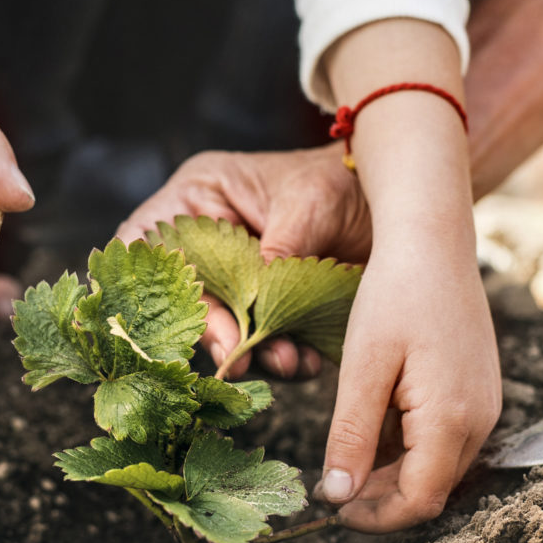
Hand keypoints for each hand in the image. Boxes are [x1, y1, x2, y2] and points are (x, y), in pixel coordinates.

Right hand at [116, 146, 368, 377]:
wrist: (396, 205)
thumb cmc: (341, 180)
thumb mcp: (306, 204)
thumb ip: (277, 251)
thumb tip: (255, 305)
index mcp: (199, 200)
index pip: (146, 240)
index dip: (153, 282)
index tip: (184, 316)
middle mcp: (209, 243)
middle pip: (185, 296)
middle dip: (214, 331)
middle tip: (238, 357)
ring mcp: (239, 281)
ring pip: (227, 328)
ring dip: (254, 351)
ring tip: (287, 359)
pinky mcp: (270, 310)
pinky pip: (265, 343)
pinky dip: (284, 358)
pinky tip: (306, 361)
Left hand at [324, 220, 499, 531]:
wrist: (433, 239)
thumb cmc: (394, 295)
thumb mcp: (363, 368)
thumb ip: (352, 438)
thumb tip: (337, 497)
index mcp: (452, 419)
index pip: (418, 501)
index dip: (374, 518)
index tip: (331, 510)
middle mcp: (481, 420)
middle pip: (431, 489)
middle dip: (381, 499)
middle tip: (330, 488)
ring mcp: (485, 405)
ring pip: (438, 467)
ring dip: (393, 473)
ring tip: (346, 457)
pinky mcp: (478, 391)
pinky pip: (444, 438)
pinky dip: (409, 446)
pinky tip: (375, 424)